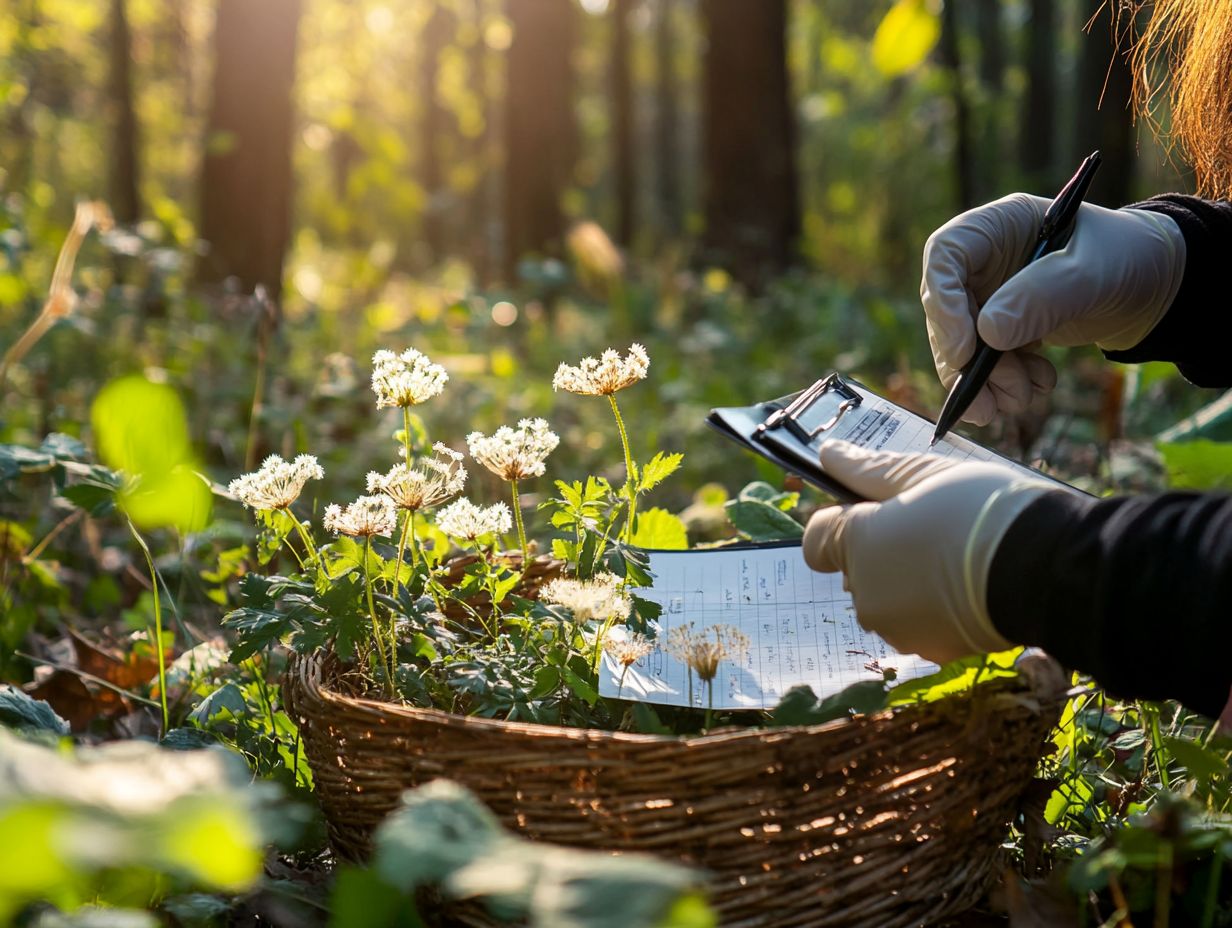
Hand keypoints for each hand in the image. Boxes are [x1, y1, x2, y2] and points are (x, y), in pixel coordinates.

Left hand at [801, 441, 1059, 663]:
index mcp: (856, 543)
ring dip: (910, 584)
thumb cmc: (982, 509)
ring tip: (957, 559)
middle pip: (857, 570)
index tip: (878, 512)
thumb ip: (869, 470)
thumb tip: (828, 455)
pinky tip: (970, 589)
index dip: (844, 522)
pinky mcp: (930, 652)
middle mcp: (865, 592)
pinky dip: (937, 612)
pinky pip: (920, 626)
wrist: (1042, 568)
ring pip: (889, 601)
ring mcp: (897, 628)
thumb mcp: (925, 474)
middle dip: (883, 552)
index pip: (818, 538)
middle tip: (932, 530)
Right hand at [922, 194, 1185, 424]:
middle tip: (989, 399)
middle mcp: (983, 263)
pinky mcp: (999, 331)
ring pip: (960, 346)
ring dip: (985, 381)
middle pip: (946, 311)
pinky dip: (1004, 385)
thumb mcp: (1091, 272)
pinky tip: (1038, 384)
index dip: (944, 302)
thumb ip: (1041, 296)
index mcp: (997, 228)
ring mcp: (988, 298)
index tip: (963, 349)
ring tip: (1022, 397)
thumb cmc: (1126, 259)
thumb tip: (986, 333)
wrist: (1151, 288)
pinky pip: (983, 364)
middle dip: (966, 361)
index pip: (945, 254)